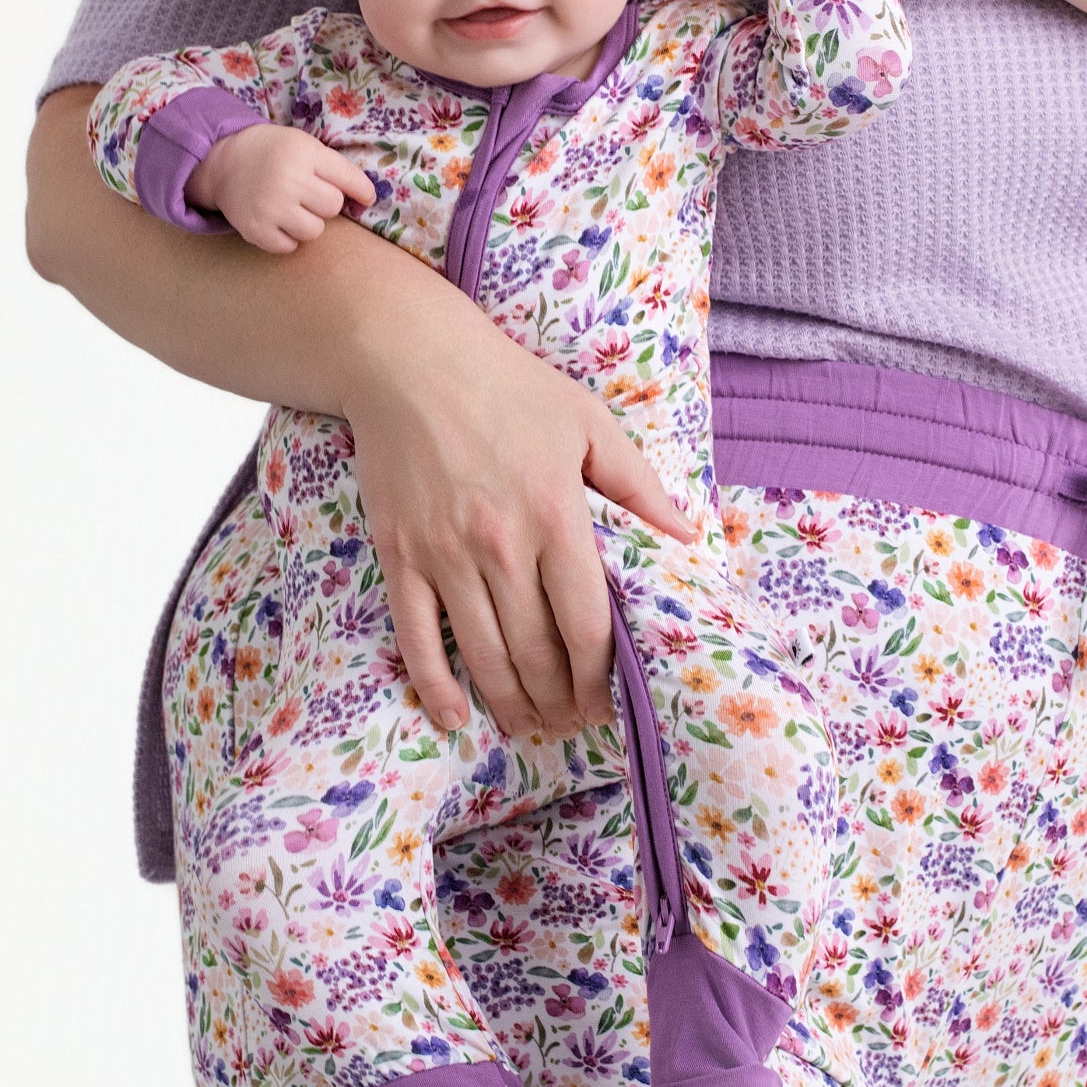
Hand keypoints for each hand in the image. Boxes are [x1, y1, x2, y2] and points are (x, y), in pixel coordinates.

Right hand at [189, 121, 376, 253]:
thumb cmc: (275, 154)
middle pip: (332, 207)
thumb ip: (334, 168)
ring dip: (307, 223)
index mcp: (303, 153)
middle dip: (324, 203)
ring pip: (314, 231)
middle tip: (307, 194)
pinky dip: (287, 238)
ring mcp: (270, 206)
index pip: (347, 178)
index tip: (366, 198)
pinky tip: (276, 220)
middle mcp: (287, 179)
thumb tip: (368, 198)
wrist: (225, 163)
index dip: (361, 191)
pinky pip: (290, 246)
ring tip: (291, 208)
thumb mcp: (304, 145)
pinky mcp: (255, 229)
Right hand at [333, 261, 698, 738]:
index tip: (609, 702)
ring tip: (530, 725)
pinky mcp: (400, 555)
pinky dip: (437, 686)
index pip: (587, 623)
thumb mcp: (587, 423)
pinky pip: (417, 637)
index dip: (600, 676)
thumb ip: (638, 486)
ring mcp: (445, 554)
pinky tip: (456, 716)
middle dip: (560, 700)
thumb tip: (686, 535)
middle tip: (571, 725)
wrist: (408, 360)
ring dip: (510, 703)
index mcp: (557, 514)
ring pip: (483, 654)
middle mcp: (502, 544)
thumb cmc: (508, 387)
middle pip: (537, 651)